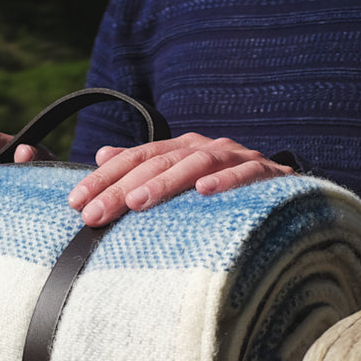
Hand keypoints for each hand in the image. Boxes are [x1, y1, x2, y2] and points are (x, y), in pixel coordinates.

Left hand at [66, 133, 295, 225]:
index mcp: (180, 148)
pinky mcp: (265, 171)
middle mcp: (203, 147)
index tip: (75, 201)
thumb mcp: (180, 173)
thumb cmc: (223, 185)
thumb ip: (144, 165)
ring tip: (137, 202)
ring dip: (165, 182)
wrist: (285, 186)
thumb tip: (101, 153)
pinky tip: (205, 192)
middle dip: (121, 188)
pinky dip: (226, 181)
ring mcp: (234, 156)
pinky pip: (244, 174)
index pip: (134, 158)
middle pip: (157, 163)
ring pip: (194, 164)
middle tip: (94, 214)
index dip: (103, 178)